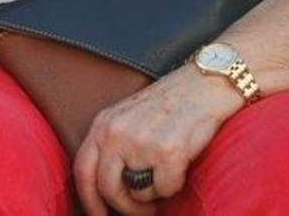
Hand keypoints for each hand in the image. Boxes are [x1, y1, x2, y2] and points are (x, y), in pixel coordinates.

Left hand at [73, 67, 238, 215]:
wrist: (206, 84)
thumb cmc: (170, 102)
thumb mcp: (128, 116)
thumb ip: (112, 145)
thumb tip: (106, 189)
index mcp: (103, 123)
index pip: (82, 170)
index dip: (89, 200)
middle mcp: (117, 132)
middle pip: (108, 189)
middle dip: (126, 208)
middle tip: (142, 210)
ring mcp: (141, 142)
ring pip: (138, 193)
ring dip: (153, 194)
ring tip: (165, 174)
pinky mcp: (167, 151)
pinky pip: (165, 189)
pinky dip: (175, 185)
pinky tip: (180, 165)